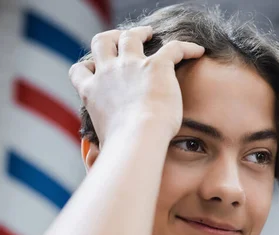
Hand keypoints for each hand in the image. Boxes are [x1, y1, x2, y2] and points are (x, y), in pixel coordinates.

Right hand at [69, 27, 204, 144]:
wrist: (138, 138)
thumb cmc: (121, 148)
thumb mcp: (102, 144)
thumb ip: (100, 145)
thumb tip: (99, 159)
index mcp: (92, 92)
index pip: (80, 71)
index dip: (88, 67)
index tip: (96, 68)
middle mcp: (108, 73)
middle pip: (102, 43)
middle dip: (112, 38)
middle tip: (123, 38)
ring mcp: (132, 66)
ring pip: (131, 36)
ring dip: (139, 32)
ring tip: (149, 33)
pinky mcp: (157, 66)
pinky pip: (174, 48)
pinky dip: (187, 47)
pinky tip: (198, 51)